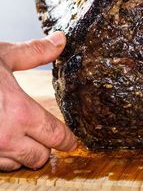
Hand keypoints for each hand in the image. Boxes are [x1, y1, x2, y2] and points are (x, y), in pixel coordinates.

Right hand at [0, 31, 76, 171]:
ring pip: (18, 164)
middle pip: (40, 157)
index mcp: (20, 112)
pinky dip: (3, 156)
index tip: (72, 140)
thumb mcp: (4, 56)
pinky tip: (1, 139)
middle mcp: (6, 138)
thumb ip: (36, 52)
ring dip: (23, 152)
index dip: (68, 139)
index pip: (56, 135)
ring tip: (22, 135)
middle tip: (44, 134)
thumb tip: (60, 40)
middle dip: (46, 146)